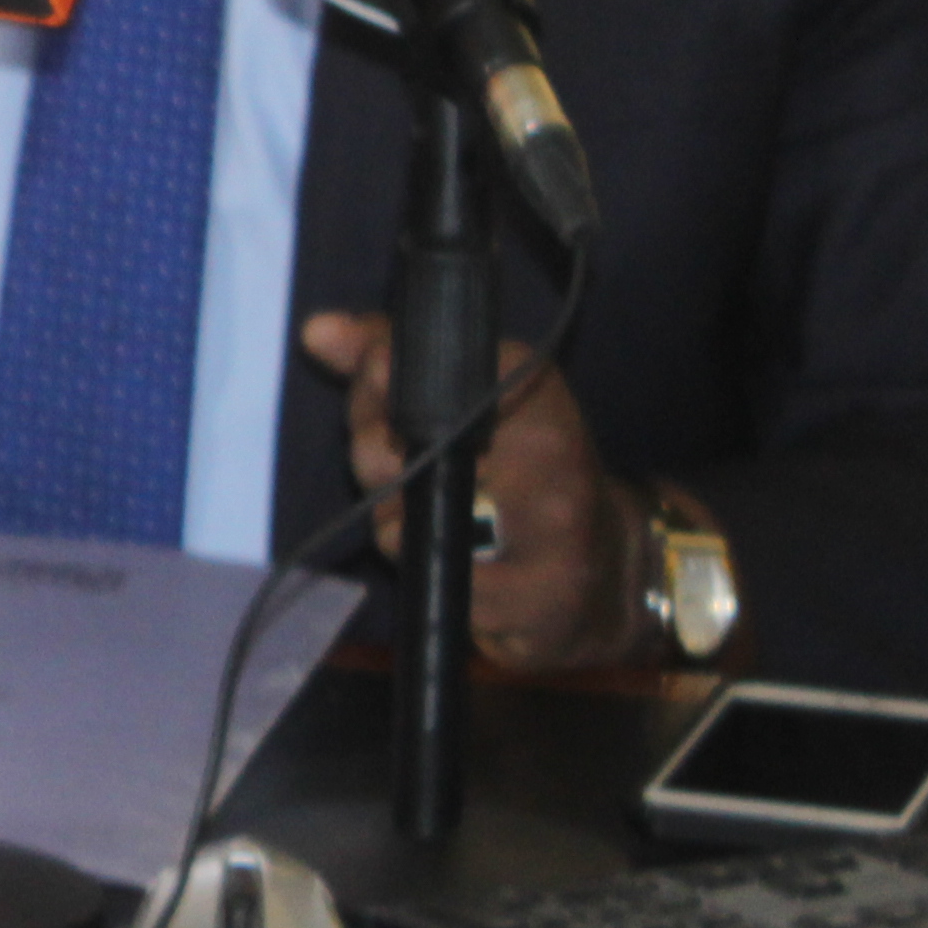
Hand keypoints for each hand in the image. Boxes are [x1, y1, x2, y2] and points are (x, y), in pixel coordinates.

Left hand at [298, 310, 641, 673]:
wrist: (610, 564)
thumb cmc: (526, 467)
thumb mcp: (468, 394)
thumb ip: (390, 356)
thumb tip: (317, 331)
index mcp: (528, 383)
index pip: (408, 376)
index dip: (370, 393)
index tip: (377, 397)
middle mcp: (548, 449)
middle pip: (387, 453)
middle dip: (375, 464)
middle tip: (410, 471)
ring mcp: (550, 528)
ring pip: (398, 527)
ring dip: (398, 527)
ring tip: (446, 520)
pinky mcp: (539, 596)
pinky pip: (433, 586)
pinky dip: (435, 579)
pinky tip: (469, 567)